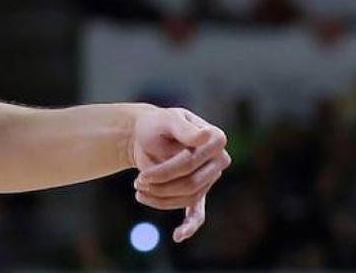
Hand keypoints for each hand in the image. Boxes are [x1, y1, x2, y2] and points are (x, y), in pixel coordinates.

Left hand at [128, 106, 230, 242]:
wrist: (144, 135)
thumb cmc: (156, 124)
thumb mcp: (166, 120)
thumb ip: (184, 129)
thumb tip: (206, 136)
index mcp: (215, 138)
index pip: (193, 163)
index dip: (168, 170)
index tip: (142, 174)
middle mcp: (218, 160)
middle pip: (191, 183)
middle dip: (161, 185)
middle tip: (137, 183)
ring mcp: (209, 178)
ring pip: (188, 196)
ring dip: (162, 198)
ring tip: (139, 191)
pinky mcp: (198, 192)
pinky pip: (198, 213)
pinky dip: (189, 226)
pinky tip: (178, 235)